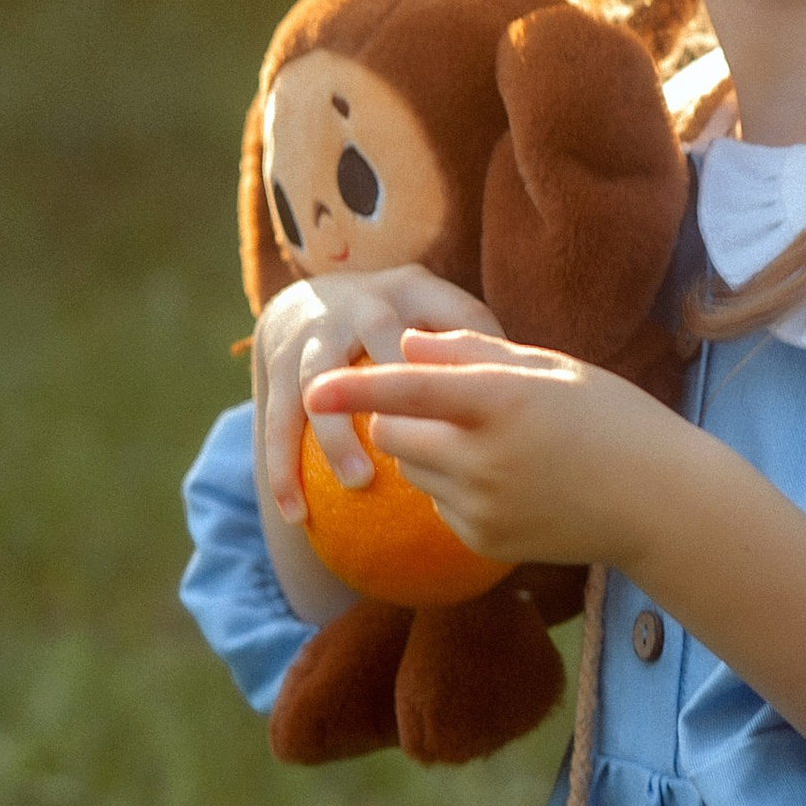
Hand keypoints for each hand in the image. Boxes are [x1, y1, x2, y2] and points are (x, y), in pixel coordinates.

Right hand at [254, 266, 499, 511]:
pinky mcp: (278, 367)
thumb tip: (530, 399)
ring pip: (319, 382)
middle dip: (395, 381)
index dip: (465, 348)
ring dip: (335, 433)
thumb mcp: (443, 315)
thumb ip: (481, 348)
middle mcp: (362, 305)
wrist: (319, 299)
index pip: (450, 313)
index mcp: (413, 291)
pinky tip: (296, 515)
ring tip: (359, 482)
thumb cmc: (406, 324)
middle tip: (416, 438)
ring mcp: (316, 335)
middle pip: (378, 335)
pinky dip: (282, 470)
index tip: (482, 396)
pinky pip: (275, 422)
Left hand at [305, 329, 674, 573]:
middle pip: (394, 433)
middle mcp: (486, 458)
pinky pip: (439, 505)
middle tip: (446, 406)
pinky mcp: (484, 541)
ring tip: (489, 443)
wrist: (658, 502)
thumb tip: (404, 343)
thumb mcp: (549, 369)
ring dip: (426, 449)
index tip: (310, 389)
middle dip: (398, 415)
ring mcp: (484, 506)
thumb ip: (471, 353)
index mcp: (505, 401)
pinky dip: (453, 487)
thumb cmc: (611, 418)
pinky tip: (509, 481)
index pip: (411, 389)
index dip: (355, 387)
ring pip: (411, 469)